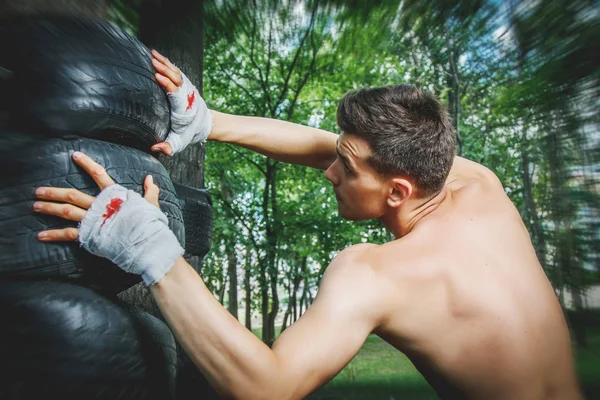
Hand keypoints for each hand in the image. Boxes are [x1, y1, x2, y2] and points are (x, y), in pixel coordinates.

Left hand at [34, 151, 159, 241]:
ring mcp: (93, 220)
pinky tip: (41, 235)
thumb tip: (150, 178)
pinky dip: (54, 235)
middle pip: (73, 194)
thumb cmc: (150, 224)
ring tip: (35, 206)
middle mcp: (100, 205)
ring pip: (67, 211)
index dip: (87, 164)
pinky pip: (68, 234)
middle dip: (54, 192)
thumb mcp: (151, 205)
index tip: (75, 155)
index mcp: (115, 196)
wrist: (146, 242)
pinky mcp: (90, 235)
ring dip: (49, 208)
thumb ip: (150, 191)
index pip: (99, 174)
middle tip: (38, 191)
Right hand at [151, 49, 179, 155]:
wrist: (205, 124)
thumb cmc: (188, 134)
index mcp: (183, 108)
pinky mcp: (185, 85)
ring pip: (176, 73)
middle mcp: (186, 96)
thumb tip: (156, 149)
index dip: (167, 84)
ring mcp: (186, 89)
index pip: (175, 93)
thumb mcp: (179, 143)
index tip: (157, 76)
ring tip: (152, 54)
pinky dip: (167, 63)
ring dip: (165, 63)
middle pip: (176, 79)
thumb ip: (168, 147)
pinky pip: (176, 71)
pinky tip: (157, 56)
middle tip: (152, 61)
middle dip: (165, 70)